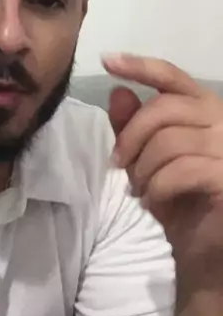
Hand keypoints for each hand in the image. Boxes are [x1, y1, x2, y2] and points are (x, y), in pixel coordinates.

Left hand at [102, 53, 222, 276]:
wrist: (206, 254)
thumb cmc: (180, 202)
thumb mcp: (148, 160)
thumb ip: (133, 126)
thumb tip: (118, 91)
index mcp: (206, 109)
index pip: (173, 76)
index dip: (141, 66)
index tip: (108, 61)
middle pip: (164, 108)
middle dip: (131, 137)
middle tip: (119, 166)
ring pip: (169, 141)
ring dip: (143, 169)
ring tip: (140, 190)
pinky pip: (182, 170)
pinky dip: (158, 187)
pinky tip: (153, 202)